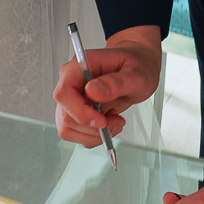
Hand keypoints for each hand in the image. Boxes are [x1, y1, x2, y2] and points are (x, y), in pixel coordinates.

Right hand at [52, 24, 160, 145]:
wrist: (138, 69)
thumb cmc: (136, 66)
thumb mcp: (135, 75)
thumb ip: (115, 83)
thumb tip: (92, 91)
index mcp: (81, 66)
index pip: (64, 93)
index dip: (80, 112)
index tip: (102, 120)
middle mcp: (71, 81)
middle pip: (66, 116)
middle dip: (93, 127)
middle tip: (117, 121)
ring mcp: (71, 98)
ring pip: (68, 129)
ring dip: (94, 134)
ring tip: (115, 122)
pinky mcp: (75, 111)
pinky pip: (75, 133)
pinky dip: (94, 136)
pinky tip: (109, 124)